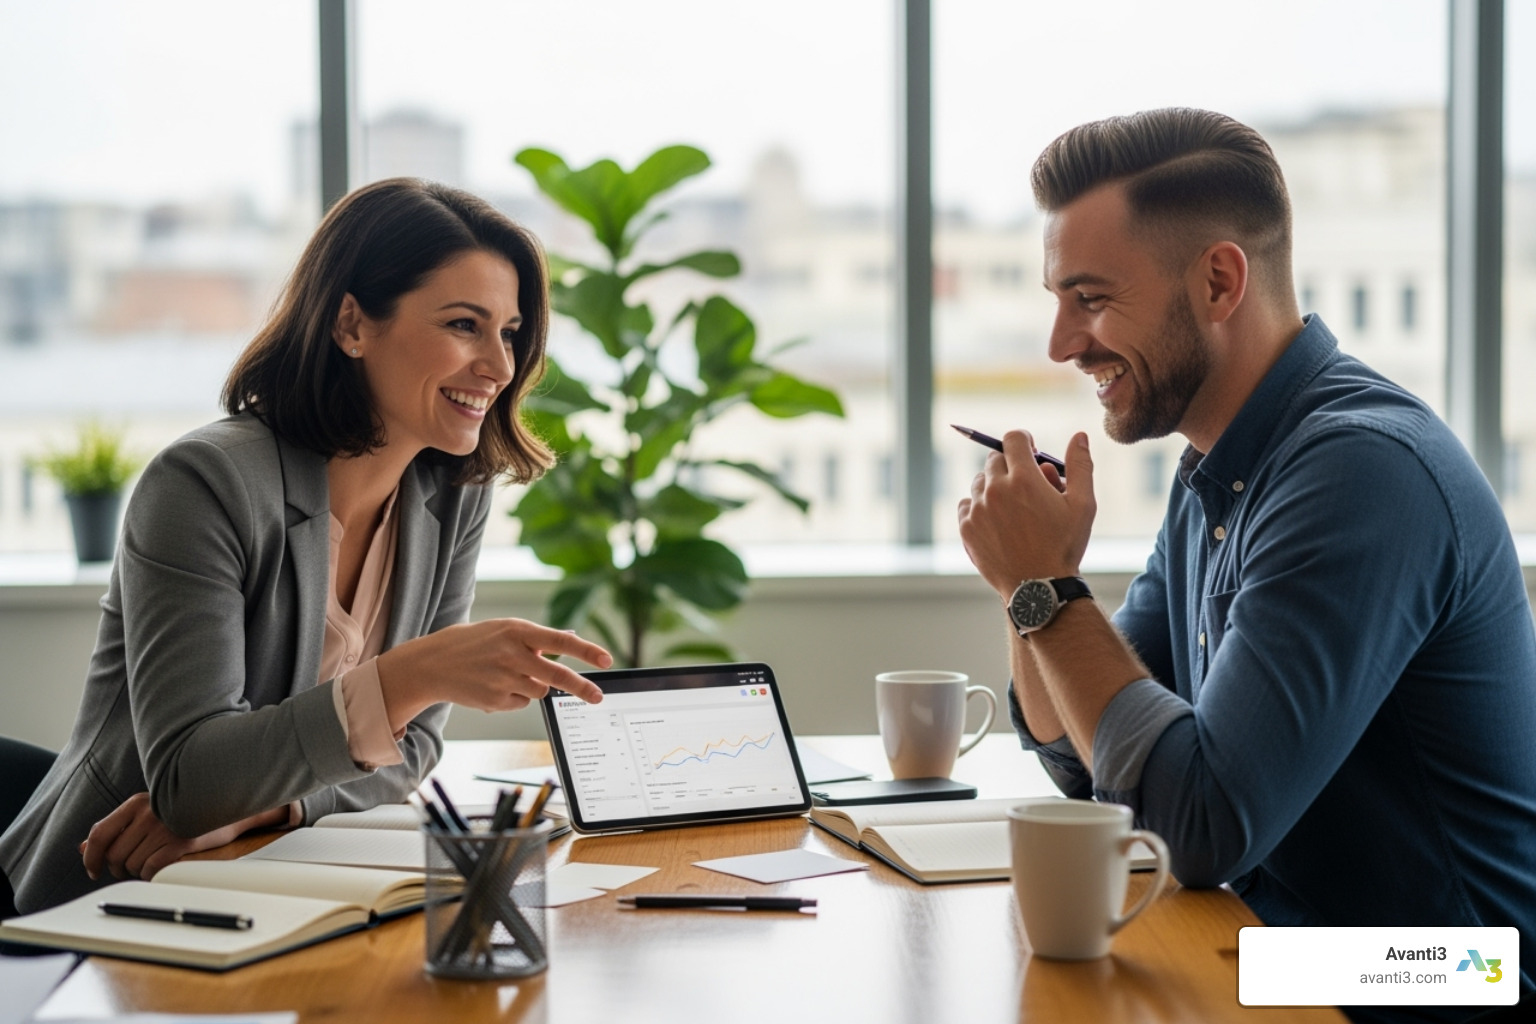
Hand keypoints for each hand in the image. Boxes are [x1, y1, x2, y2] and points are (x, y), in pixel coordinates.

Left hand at [80, 793, 273, 881]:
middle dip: (120, 868)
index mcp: (137, 802)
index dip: (90, 857)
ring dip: (139, 872)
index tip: (93, 870)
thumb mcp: (149, 814)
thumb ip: (116, 829)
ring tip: (154, 863)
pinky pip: (151, 869)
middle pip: (115, 855)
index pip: (99, 833)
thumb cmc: (186, 812)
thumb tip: (84, 848)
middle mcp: (148, 813)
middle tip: (133, 867)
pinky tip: (163, 868)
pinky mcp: (180, 842)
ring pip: (132, 865)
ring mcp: (164, 827)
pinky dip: (152, 874)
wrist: (229, 807)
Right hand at [378, 619, 611, 728]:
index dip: (587, 651)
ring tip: (507, 676)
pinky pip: (521, 702)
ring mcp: (504, 679)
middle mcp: (513, 654)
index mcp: (518, 631)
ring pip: (539, 691)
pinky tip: (493, 686)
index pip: (561, 641)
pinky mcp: (496, 700)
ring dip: (533, 686)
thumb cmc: (473, 643)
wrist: (432, 664)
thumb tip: (569, 640)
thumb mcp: (504, 631)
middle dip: (581, 688)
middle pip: (557, 676)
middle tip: (598, 697)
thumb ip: (535, 639)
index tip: (607, 660)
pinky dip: (514, 697)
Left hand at [957, 429, 1096, 597]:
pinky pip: (966, 504)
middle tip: (1027, 483)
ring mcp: (977, 509)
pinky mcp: (966, 528)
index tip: (1030, 448)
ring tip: (1014, 507)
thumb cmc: (1064, 545)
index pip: (1013, 439)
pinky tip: (998, 521)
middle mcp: (995, 490)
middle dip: (1011, 464)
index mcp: (1024, 479)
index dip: (1023, 440)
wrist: (1038, 588)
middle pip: (995, 459)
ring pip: (980, 482)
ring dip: (994, 485)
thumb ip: (1080, 466)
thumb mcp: (1083, 505)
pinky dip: (979, 507)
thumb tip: (1079, 436)